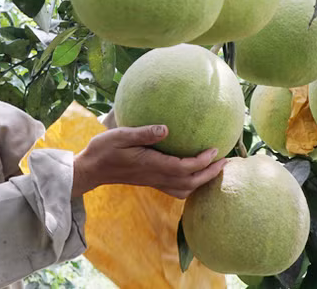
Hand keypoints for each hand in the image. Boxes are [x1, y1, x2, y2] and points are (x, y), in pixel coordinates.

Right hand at [72, 125, 227, 198]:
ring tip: (215, 168)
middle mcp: (155, 176)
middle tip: (226, 161)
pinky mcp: (150, 182)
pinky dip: (190, 184)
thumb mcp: (120, 135)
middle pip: (190, 182)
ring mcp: (153, 181)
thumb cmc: (103, 150)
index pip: (183, 168)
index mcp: (151, 164)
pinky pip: (176, 189)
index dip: (202, 161)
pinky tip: (194, 173)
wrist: (90, 170)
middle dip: (210, 174)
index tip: (215, 150)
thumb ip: (143, 133)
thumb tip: (165, 128)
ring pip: (185, 189)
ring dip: (202, 181)